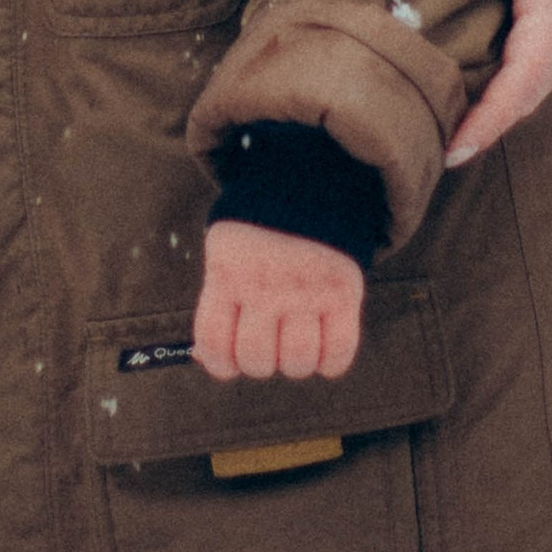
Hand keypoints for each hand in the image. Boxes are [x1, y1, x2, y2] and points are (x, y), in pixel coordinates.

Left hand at [194, 220, 363, 381]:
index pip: (214, 342)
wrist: (308, 187)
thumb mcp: (226, 257)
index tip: (230, 362)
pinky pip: (338, 354)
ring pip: (297, 362)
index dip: (220, 365)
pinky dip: (330, 363)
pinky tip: (324, 347)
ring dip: (295, 364)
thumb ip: (217, 304)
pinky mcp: (343, 292)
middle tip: (269, 343)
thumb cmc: (258, 236)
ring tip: (295, 342)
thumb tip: (208, 359)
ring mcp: (306, 289)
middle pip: (257, 360)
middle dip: (260, 363)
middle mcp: (265, 284)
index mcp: (227, 273)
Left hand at [348, 0, 551, 165]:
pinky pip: (523, 48)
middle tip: (433, 155)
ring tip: (438, 131)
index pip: (529, 73)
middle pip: (533, 86)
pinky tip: (453, 86)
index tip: (453, 149)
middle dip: (489, 124)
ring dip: (491, 103)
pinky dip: (494, 75)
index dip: (492, 117)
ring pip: (529, 71)